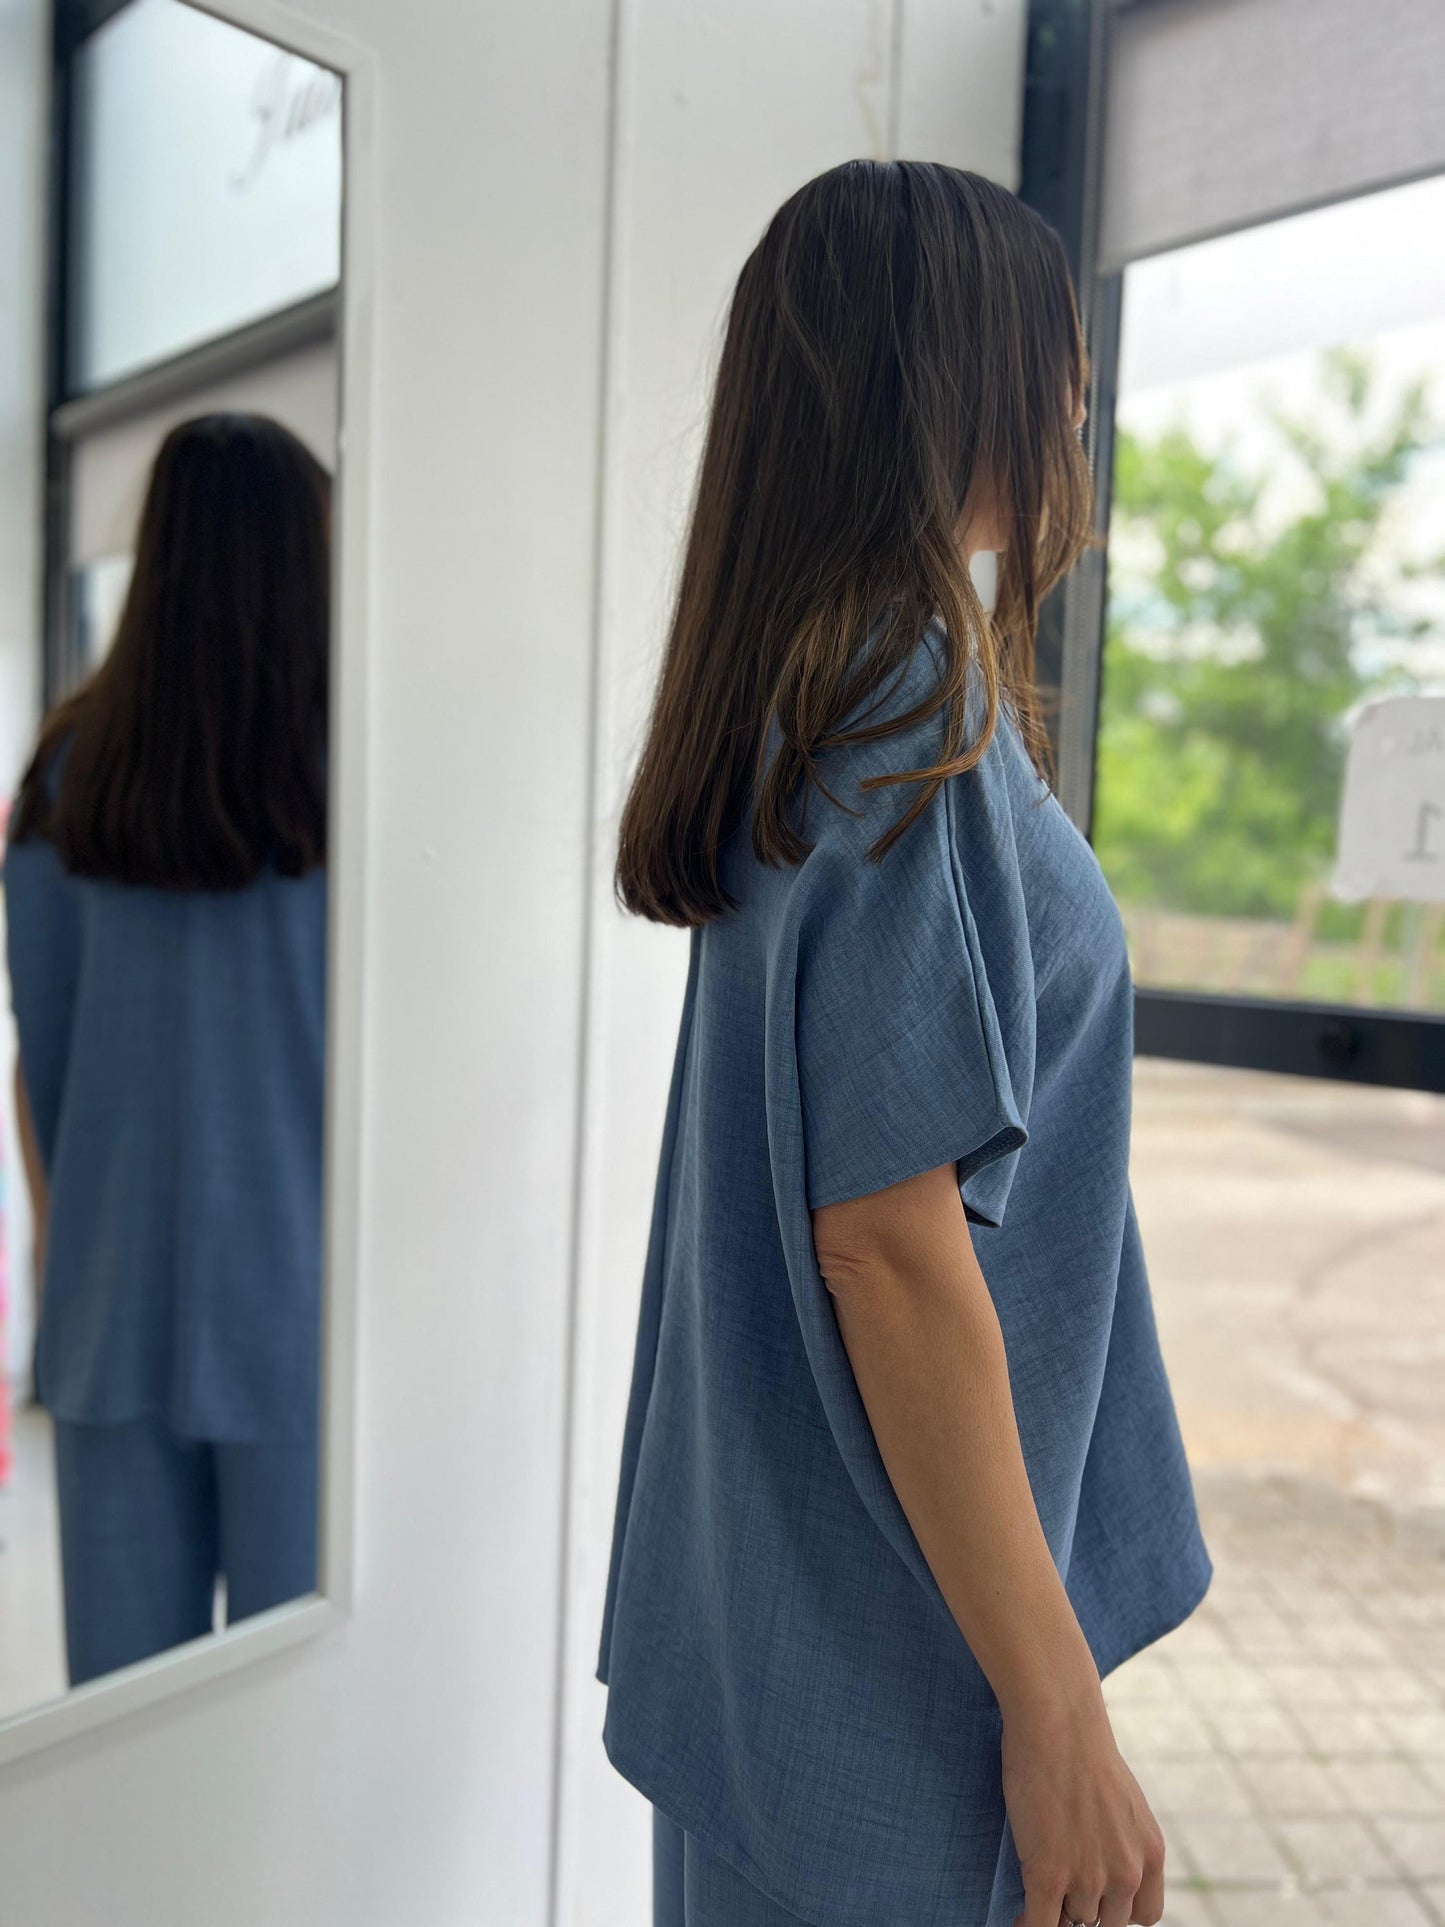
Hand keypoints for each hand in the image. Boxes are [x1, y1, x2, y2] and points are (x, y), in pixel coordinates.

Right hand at [1004, 1675, 1164, 1926]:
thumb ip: (1122, 1838)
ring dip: (1056, 1905)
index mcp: (1149, 1853)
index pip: (1143, 1914)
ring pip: (1073, 1919)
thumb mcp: (1123, 1799)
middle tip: (1060, 1876)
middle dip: (1084, 1902)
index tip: (1097, 1895)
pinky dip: (1028, 1924)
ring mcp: (1088, 1877)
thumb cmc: (1082, 1747)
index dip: (1117, 1908)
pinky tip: (1019, 1914)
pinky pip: (1041, 1924)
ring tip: (1038, 1883)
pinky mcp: (1049, 1875)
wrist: (1058, 1720)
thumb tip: (1102, 1858)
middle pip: (1105, 1918)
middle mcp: (1126, 1872)